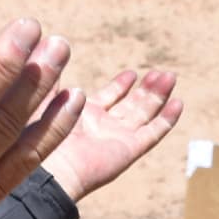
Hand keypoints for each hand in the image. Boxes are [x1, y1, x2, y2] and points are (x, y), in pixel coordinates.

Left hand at [43, 67, 185, 200]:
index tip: (132, 73)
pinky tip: (178, 103)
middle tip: (163, 73)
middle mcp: (105, 127)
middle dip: (148, 89)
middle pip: (133, 105)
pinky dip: (166, 119)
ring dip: (158, 96)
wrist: (50, 167)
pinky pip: (153, 133)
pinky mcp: (130, 150)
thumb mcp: (45, 99)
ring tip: (170, 77)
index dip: (122, 85)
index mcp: (85, 115)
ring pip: (146, 114)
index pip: (110, 98)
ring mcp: (119, 139)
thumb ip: (52, 78)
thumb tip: (49, 51)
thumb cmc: (40, 137)